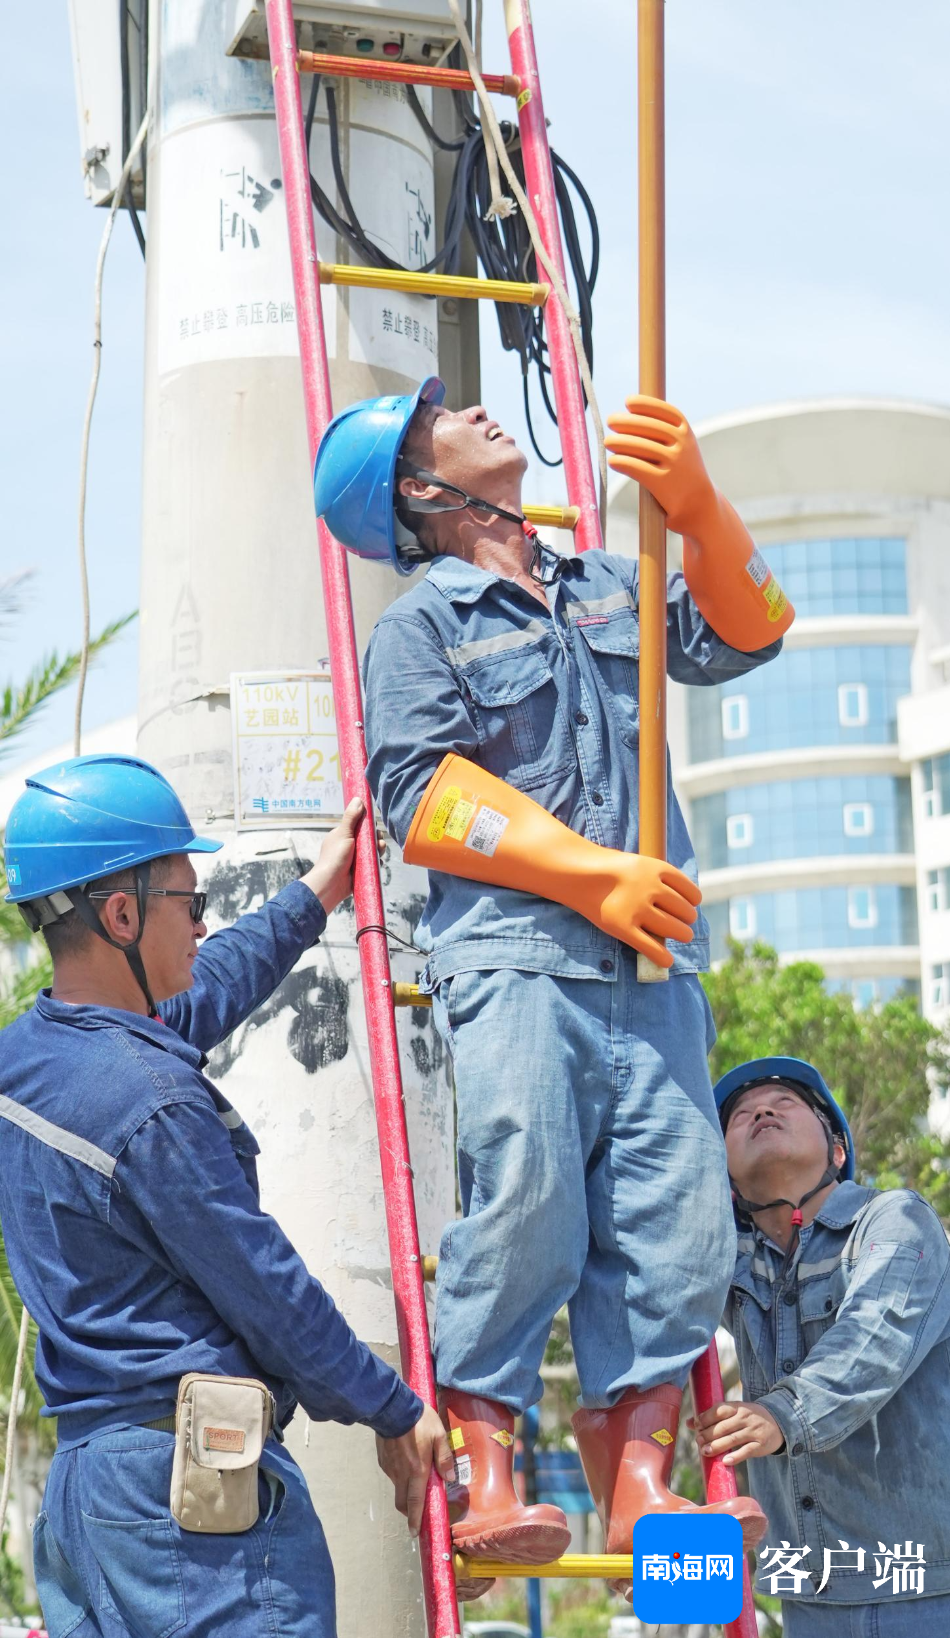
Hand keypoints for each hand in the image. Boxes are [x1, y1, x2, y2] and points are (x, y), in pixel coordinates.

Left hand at [300, 797, 388, 914]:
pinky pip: (372, 862)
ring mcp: (355, 858)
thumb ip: (351, 817)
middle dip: (376, 839)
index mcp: (343, 835)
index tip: (374, 827)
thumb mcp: (344, 833)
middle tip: (378, 843)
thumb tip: (358, 799)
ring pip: (372, 850)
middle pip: (369, 838)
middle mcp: (349, 845)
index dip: (369, 825)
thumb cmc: (335, 857)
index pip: (360, 825)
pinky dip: (376, 862)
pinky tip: (377, 863)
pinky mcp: (360, 869)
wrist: (331, 884)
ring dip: (378, 850)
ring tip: (379, 852)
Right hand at [376, 1404, 455, 1535]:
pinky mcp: (382, 1460)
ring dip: (406, 1490)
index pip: (415, 1502)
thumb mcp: (439, 1435)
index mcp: (417, 1471)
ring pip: (397, 1487)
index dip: (415, 1519)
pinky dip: (399, 1475)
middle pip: (402, 1502)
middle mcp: (402, 1474)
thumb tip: (450, 1478)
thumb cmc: (419, 1421)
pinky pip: (392, 1474)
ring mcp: (390, 1468)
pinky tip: (405, 1461)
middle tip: (417, 1510)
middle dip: (409, 1511)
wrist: (393, 1408)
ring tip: (414, 1475)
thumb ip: (444, 1457)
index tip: (414, 1533)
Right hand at [599, 852, 701, 967]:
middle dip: (687, 920)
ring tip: (681, 935)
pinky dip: (663, 958)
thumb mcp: (638, 864)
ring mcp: (636, 908)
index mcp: (656, 868)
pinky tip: (667, 961)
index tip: (692, 905)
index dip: (693, 900)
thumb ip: (658, 879)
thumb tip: (683, 904)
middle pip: (684, 911)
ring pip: (674, 929)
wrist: (577, 873)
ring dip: (683, 935)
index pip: (689, 890)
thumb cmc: (609, 870)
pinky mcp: (622, 927)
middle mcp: (650, 888)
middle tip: (684, 924)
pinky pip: (652, 948)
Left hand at [604, 395, 718, 535]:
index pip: (664, 411)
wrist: (700, 506)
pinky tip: (613, 461)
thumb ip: (665, 433)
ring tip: (608, 442)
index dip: (645, 404)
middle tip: (611, 421)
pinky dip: (621, 462)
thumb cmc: (683, 473)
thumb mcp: (683, 448)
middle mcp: (682, 445)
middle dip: (625, 422)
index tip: (628, 402)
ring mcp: (673, 464)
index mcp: (686, 433)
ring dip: (619, 442)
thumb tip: (633, 416)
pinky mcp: (662, 483)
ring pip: (639, 446)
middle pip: (648, 427)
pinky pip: (636, 467)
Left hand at [688, 1399, 783, 1464]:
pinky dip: (735, 1457)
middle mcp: (746, 1418)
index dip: (706, 1417)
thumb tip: (689, 1423)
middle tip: (698, 1441)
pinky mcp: (760, 1445)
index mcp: (738, 1407)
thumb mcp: (735, 1412)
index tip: (696, 1425)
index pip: (719, 1410)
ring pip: (733, 1439)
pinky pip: (746, 1452)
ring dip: (717, 1446)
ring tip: (705, 1451)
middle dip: (708, 1434)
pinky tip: (725, 1461)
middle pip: (723, 1426)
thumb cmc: (749, 1418)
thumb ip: (714, 1417)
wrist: (779, 1422)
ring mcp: (754, 1432)